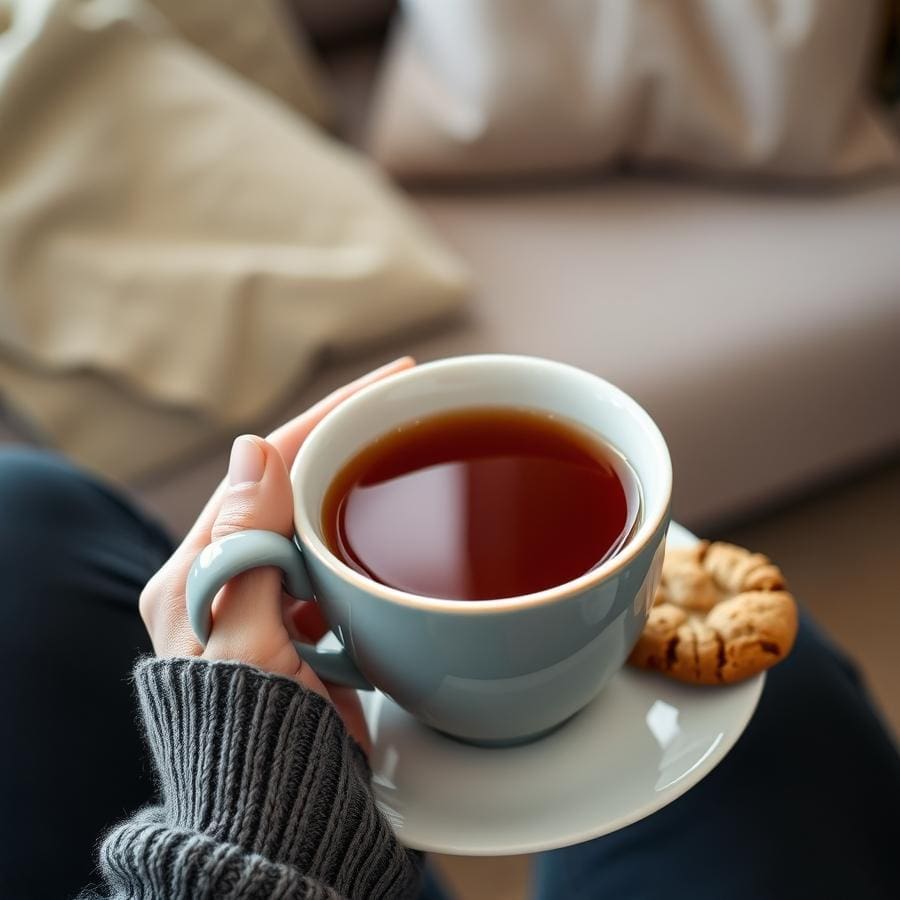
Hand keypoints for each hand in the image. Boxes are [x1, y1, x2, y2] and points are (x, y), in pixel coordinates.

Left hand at [139, 358, 414, 752]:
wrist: (276, 816)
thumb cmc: (252, 743)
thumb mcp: (244, 646)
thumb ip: (246, 552)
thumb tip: (252, 449)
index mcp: (201, 572)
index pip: (266, 468)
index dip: (325, 419)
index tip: (386, 384)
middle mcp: (232, 576)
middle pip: (295, 484)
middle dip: (351, 444)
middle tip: (413, 410)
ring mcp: (272, 599)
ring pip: (321, 520)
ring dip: (362, 490)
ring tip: (415, 454)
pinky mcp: (307, 624)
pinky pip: (339, 564)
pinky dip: (367, 543)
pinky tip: (399, 534)